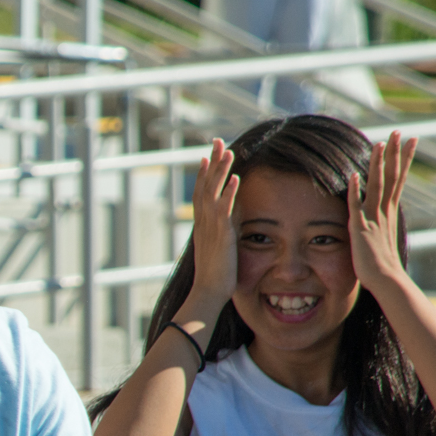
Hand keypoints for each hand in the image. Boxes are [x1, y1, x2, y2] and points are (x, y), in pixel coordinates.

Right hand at [191, 138, 239, 305]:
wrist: (208, 294)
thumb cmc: (214, 279)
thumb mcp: (217, 252)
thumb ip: (221, 237)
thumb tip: (227, 230)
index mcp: (201, 227)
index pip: (200, 194)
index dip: (203, 175)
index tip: (206, 157)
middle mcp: (203, 224)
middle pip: (205, 186)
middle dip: (211, 163)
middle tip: (216, 142)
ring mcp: (210, 229)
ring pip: (213, 192)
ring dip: (220, 171)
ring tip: (228, 151)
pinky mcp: (221, 236)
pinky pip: (224, 210)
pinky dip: (229, 193)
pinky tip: (235, 179)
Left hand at [347, 131, 415, 294]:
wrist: (386, 280)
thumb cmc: (384, 266)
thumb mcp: (384, 240)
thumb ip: (384, 227)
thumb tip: (385, 221)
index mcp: (390, 212)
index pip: (398, 179)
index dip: (404, 159)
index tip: (411, 140)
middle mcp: (384, 211)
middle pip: (391, 176)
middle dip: (395, 153)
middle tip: (399, 131)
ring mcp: (373, 218)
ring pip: (376, 185)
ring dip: (377, 164)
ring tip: (380, 143)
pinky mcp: (360, 228)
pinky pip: (356, 206)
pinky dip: (355, 190)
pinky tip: (353, 175)